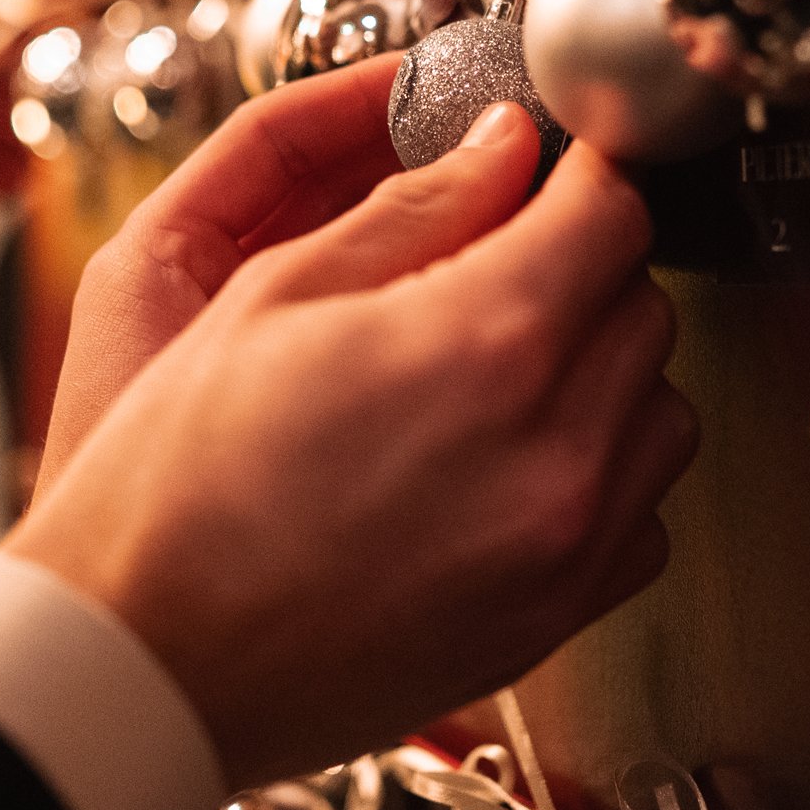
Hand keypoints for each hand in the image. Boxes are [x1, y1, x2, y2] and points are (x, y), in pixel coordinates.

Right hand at [5, 102, 696, 789]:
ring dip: (602, 373)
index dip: (582, 175)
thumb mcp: (273, 295)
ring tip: (497, 376)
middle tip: (498, 272)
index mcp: (485, 342)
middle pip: (646, 305)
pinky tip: (507, 465)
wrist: (148, 660)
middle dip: (585, 269)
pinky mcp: (558, 617)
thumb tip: (502, 149)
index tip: (552, 175)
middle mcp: (554, 447)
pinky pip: (641, 514)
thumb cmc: (179, 483)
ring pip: (662, 410)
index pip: (613, 213)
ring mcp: (566, 545)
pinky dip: (600, 475)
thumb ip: (416, 206)